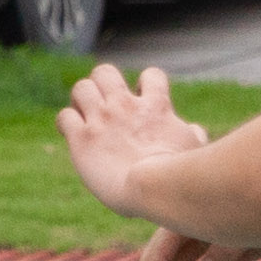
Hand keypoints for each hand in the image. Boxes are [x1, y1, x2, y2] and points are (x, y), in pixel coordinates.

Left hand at [56, 65, 208, 223]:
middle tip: (104, 107)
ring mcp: (101, 120)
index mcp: (155, 106)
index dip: (144, 85)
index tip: (142, 102)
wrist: (155, 188)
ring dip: (81, 101)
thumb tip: (196, 130)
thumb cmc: (181, 173)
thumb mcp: (193, 148)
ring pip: (81, 88)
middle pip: (104, 72)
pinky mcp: (81, 138)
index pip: (151, 75)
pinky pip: (64, 117)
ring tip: (85, 119)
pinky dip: (66, 124)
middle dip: (101, 85)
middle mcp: (125, 106)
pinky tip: (73, 136)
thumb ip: (192, 134)